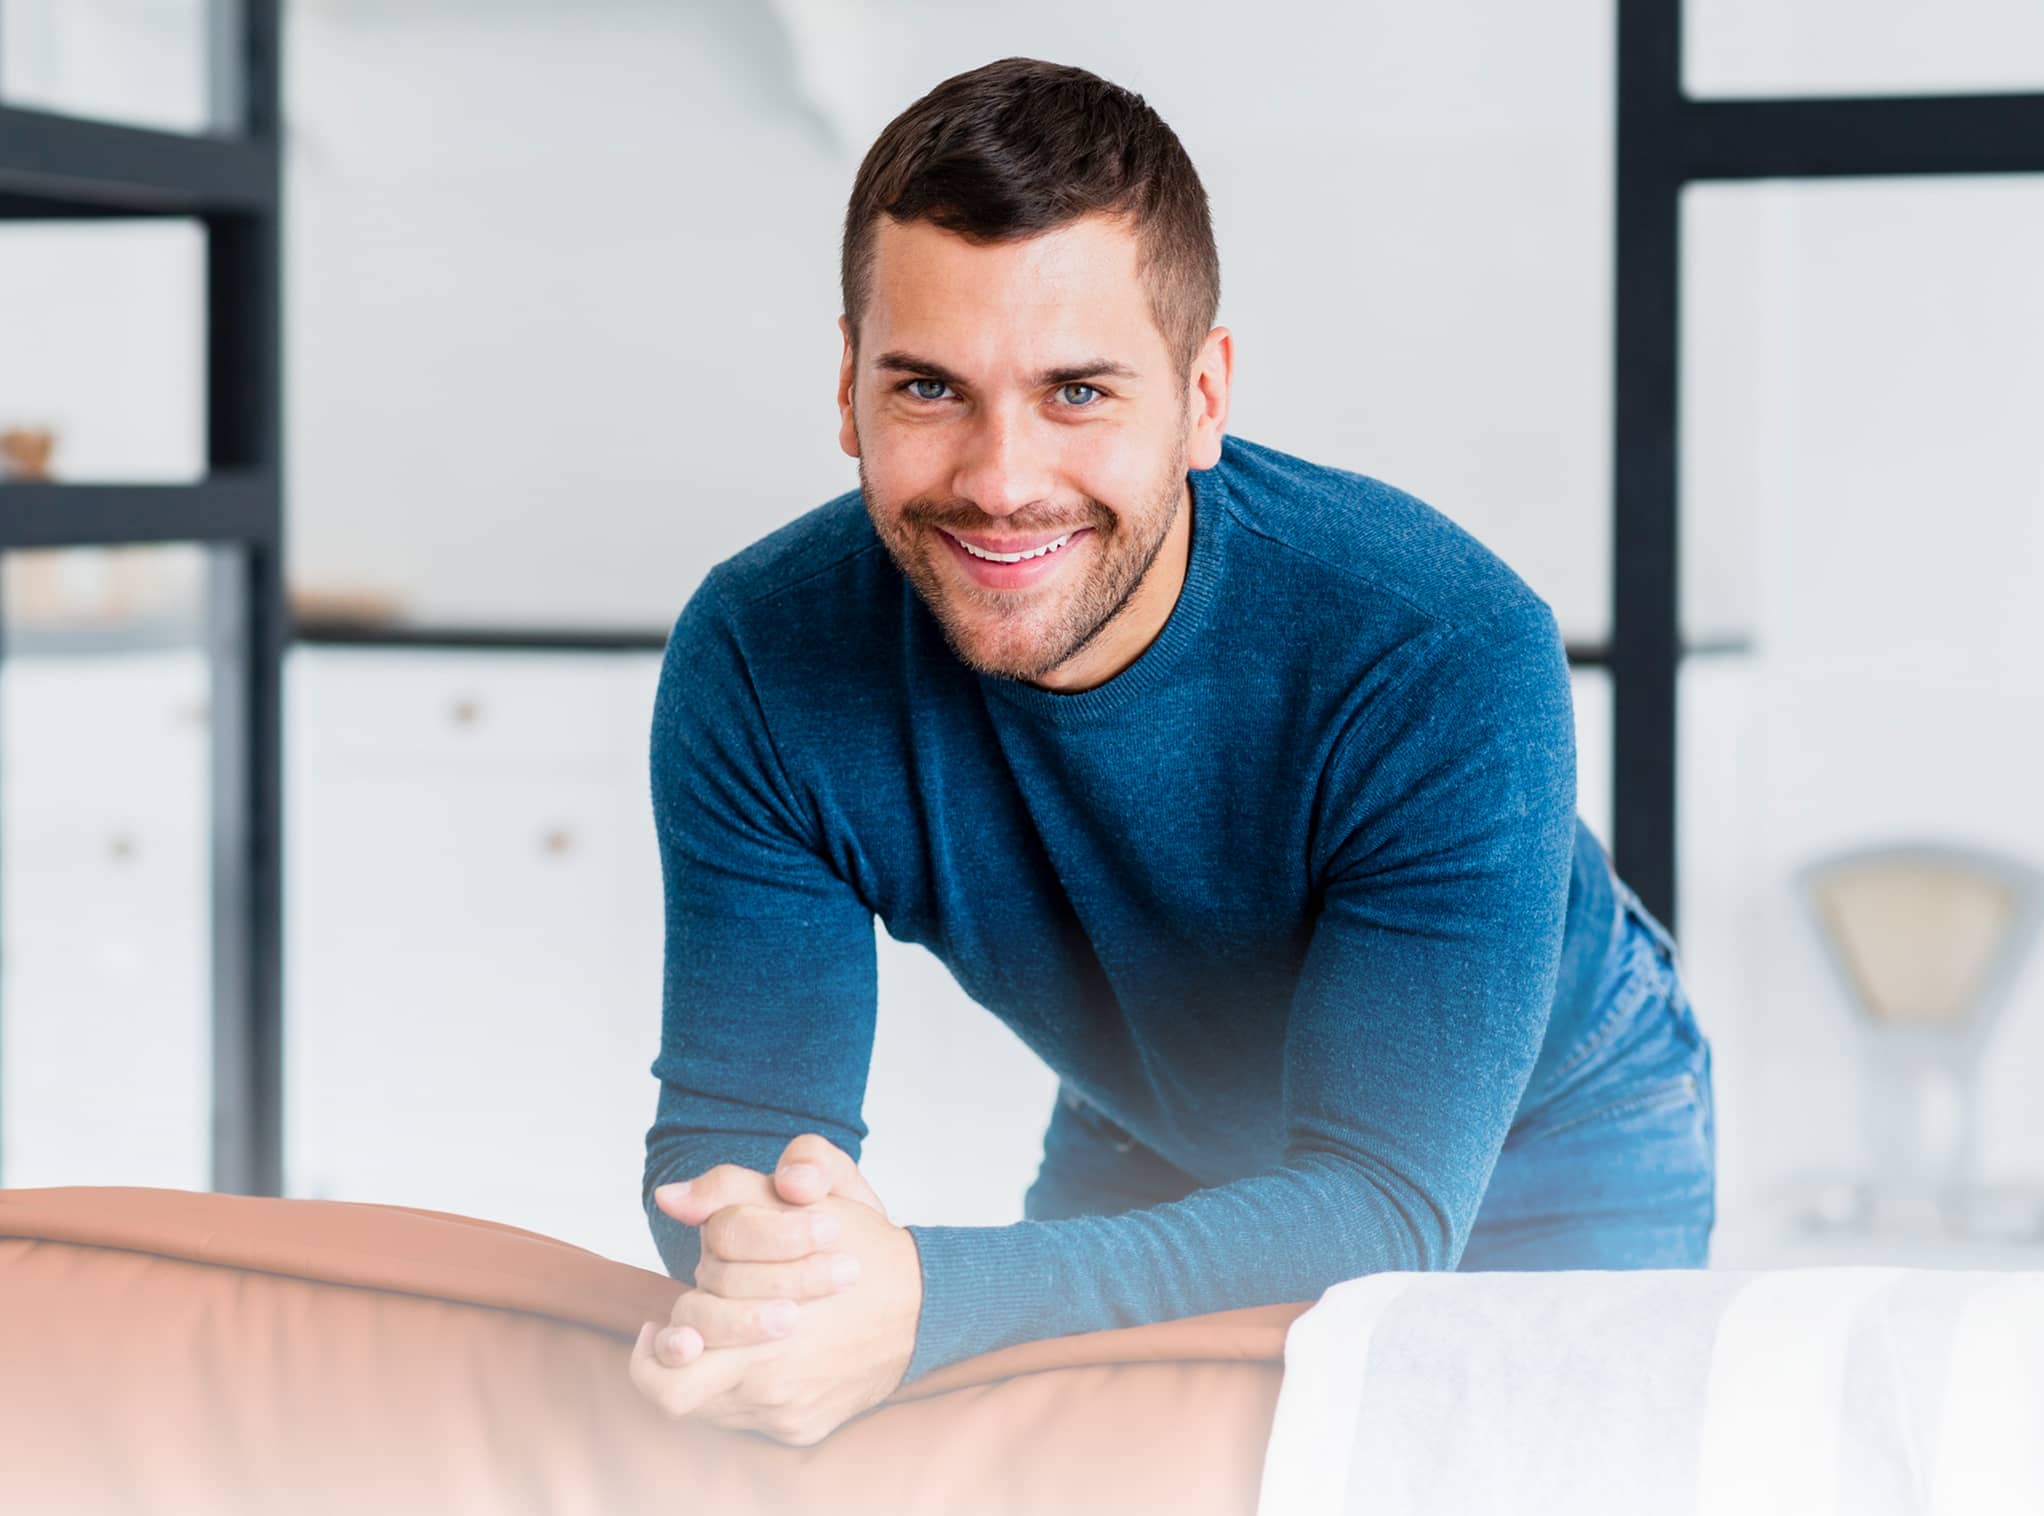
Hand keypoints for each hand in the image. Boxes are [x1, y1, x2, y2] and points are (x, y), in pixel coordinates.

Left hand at [630, 1137, 922, 1445]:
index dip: (661, 1332)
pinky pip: (744, 1424)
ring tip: (713, 1345)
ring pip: (705, 1408)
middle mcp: (773, 1367)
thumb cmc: (859, 1243)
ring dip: (702, 1375)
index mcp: (768, 1306)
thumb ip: (731, 1187)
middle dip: (671, 1359)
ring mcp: (787, 1405)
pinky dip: (739, 1395)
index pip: (683, 1328)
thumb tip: (670, 1198)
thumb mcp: (806, 1193)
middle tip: (677, 1338)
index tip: (661, 1322)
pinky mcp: (801, 1428)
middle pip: (677, 1386)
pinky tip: (754, 1361)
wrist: (923, 1304)